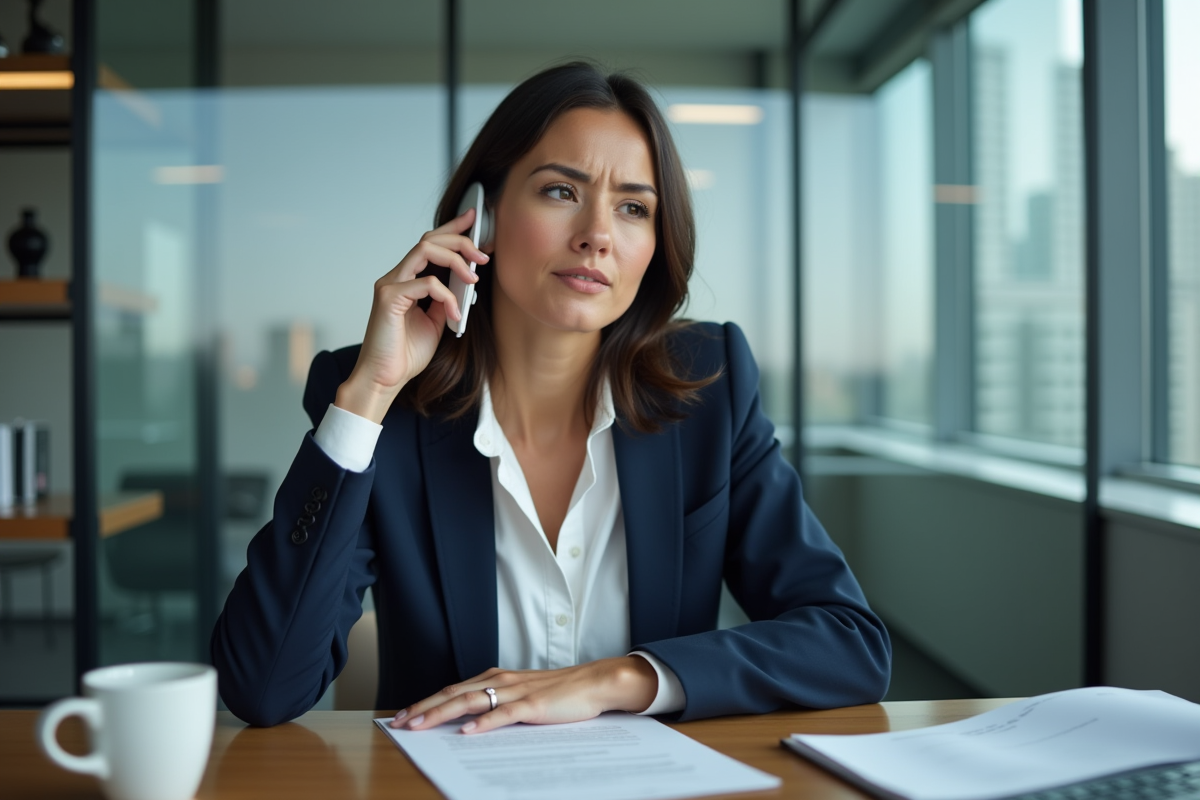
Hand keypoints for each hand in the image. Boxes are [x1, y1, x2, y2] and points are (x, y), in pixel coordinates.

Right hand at [335, 209, 487, 423]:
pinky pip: (426, 283)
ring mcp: (390, 285)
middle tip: (483, 254)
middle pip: (428, 239)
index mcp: (406, 280)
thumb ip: (445, 299)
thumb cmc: (405, 354)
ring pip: (425, 250)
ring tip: (474, 277)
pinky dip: (448, 295)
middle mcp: (396, 277)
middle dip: (460, 239)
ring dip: (456, 259)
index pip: (429, 244)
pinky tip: (455, 313)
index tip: (474, 219)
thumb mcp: (435, 321)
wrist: (384, 379)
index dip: (451, 228)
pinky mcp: (389, 298)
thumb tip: (465, 282)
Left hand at [389, 657, 658, 734]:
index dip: (427, 702)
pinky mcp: (532, 704)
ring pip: (470, 701)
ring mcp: (516, 691)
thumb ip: (498, 703)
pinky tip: (467, 732)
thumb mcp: (522, 696)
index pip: (453, 689)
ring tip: (420, 725)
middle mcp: (501, 680)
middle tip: (399, 722)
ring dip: (441, 713)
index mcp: (497, 678)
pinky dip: (483, 723)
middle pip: (454, 693)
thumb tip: (470, 721)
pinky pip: (502, 714)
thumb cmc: (560, 692)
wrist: (595, 682)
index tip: (404, 715)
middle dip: (423, 708)